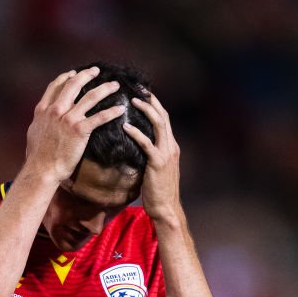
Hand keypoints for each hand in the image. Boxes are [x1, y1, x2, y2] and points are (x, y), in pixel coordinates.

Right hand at [25, 67, 124, 184]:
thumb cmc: (37, 158)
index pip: (55, 86)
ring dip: (105, 88)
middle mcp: (56, 110)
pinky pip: (100, 117)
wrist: (42, 170)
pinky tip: (121, 109)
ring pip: (90, 96)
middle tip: (96, 71)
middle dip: (87, 75)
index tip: (73, 73)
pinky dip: (112, 111)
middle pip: (74, 84)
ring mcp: (68, 119)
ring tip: (114, 85)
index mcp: (43, 110)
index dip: (66, 77)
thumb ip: (40, 121)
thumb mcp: (33, 133)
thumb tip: (41, 119)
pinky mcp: (80, 130)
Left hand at [124, 93, 181, 224]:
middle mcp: (171, 146)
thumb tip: (137, 146)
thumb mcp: (155, 169)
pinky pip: (147, 144)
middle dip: (152, 100)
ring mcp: (166, 154)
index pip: (164, 119)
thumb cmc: (158, 192)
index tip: (143, 93)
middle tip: (139, 88)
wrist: (165, 208)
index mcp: (171, 146)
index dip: (155, 105)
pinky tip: (126, 127)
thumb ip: (150, 155)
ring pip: (159, 124)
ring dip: (146, 110)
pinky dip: (136, 133)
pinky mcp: (157, 163)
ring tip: (132, 100)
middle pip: (163, 116)